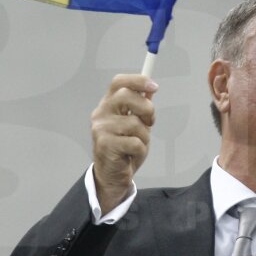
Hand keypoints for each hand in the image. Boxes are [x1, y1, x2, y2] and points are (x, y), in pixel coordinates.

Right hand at [90, 74, 157, 213]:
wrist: (113, 175)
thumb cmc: (125, 148)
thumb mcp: (135, 125)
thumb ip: (140, 108)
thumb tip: (150, 89)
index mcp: (108, 105)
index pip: (118, 82)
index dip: (137, 80)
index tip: (154, 86)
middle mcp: (101, 113)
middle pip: (126, 96)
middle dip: (146, 108)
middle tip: (150, 121)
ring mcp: (101, 129)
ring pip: (134, 123)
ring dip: (144, 136)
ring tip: (137, 145)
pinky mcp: (105, 145)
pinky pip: (135, 143)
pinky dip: (140, 150)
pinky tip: (132, 155)